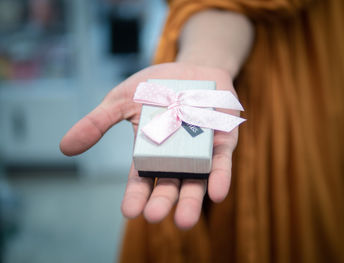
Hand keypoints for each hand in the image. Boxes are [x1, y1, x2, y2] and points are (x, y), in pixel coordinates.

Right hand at [60, 62, 239, 228]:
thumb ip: (97, 123)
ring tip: (184, 220)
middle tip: (154, 216)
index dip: (136, 195)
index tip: (130, 211)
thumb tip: (65, 147)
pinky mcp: (222, 143)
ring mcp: (200, 152)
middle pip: (169, 185)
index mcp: (151, 153)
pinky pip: (221, 164)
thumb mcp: (122, 100)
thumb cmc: (156, 87)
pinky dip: (219, 178)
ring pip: (195, 182)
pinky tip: (217, 192)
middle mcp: (176, 158)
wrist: (191, 69)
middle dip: (162, 202)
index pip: (141, 180)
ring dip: (191, 201)